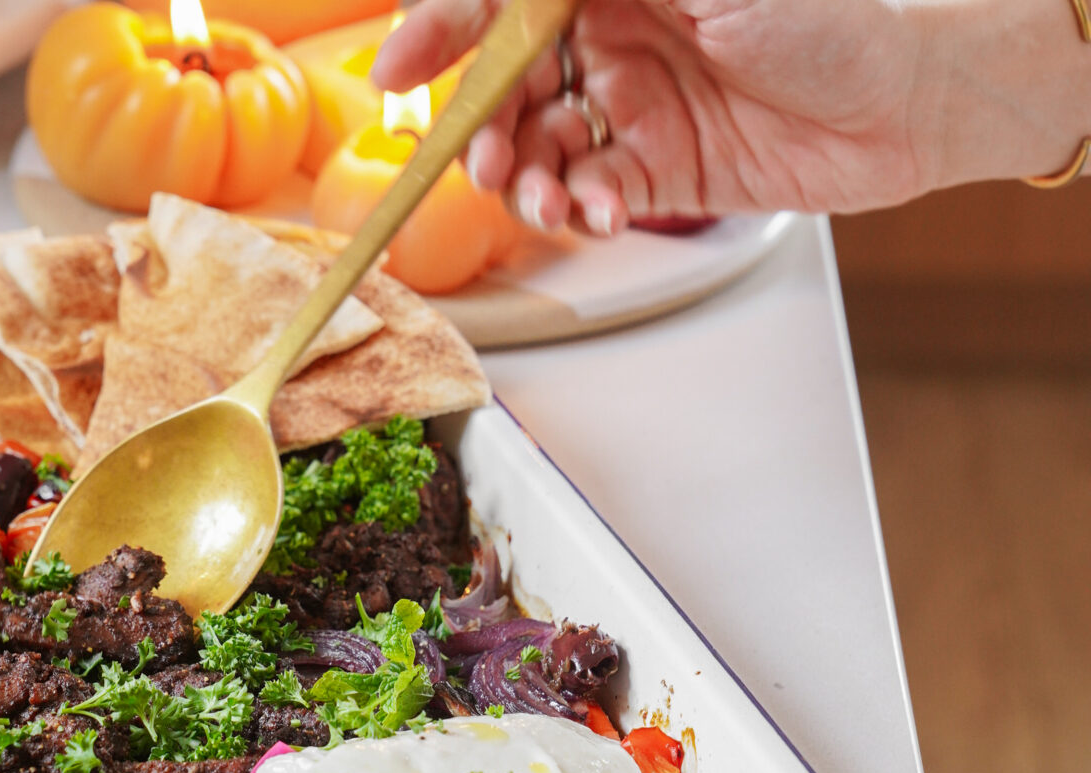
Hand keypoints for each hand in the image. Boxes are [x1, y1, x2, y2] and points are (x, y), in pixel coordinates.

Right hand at [372, 0, 1090, 233]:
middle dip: (485, 124)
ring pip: (541, 147)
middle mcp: (614, 38)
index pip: (507, 2)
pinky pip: (590, 194)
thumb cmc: (832, 15)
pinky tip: (594, 215)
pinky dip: (580, 211)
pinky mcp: (655, 172)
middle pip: (510, 82)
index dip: (446, 25)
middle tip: (488, 158)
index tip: (400, 62)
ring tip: (542, 200)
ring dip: (527, 179)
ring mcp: (631, 108)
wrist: (908, 101)